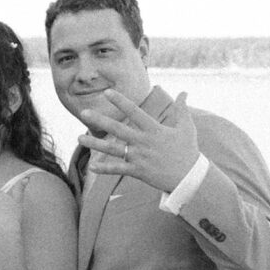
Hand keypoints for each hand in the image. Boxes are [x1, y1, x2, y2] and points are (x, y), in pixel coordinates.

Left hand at [78, 89, 199, 192]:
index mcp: (153, 129)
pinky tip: (91, 167)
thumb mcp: (187, 127)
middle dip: (100, 120)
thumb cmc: (188, 151)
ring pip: (113, 149)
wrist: (189, 177)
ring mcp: (139, 157)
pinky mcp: (138, 171)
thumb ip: (182, 109)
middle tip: (83, 112)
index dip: (120, 101)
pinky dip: (105, 169)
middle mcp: (143, 142)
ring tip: (79, 138)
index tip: (106, 92)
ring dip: (95, 144)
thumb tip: (184, 92)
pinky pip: (118, 170)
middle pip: (118, 129)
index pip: (134, 111)